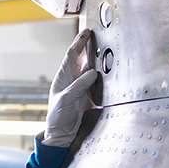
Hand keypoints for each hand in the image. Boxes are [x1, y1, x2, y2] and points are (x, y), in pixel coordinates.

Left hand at [42, 31, 101, 146]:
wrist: (62, 135)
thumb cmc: (57, 117)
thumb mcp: (66, 100)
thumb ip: (78, 86)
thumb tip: (92, 73)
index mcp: (63, 77)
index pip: (71, 55)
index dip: (79, 43)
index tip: (86, 32)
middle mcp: (73, 79)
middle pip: (83, 59)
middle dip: (91, 47)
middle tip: (100, 36)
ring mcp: (82, 87)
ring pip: (92, 70)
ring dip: (99, 61)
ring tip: (107, 50)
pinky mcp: (90, 96)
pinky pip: (99, 83)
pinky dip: (104, 76)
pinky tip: (110, 71)